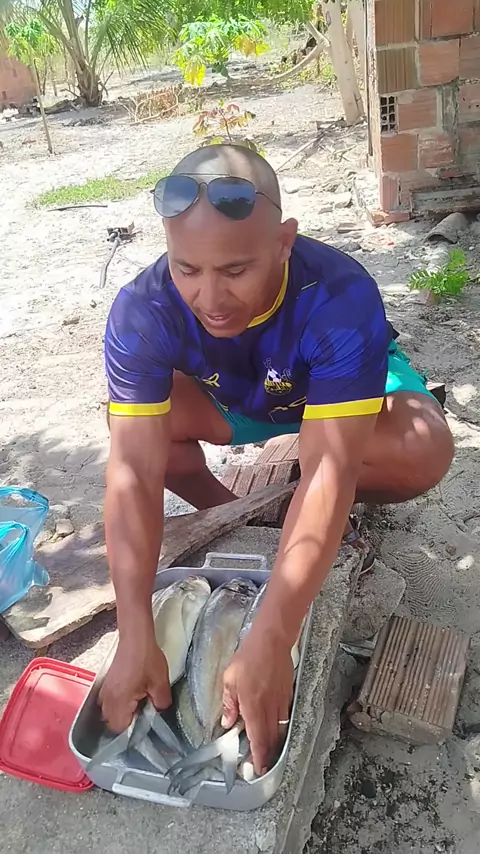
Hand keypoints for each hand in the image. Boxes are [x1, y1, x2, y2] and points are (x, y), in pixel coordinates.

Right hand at [99, 633, 171, 732]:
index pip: (120, 729)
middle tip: (142, 711)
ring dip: (122, 713)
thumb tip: (158, 713)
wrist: (135, 638)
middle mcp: (108, 699)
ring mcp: (105, 691)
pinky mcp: (106, 684)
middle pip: (112, 723)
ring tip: (137, 702)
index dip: (133, 730)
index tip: (145, 721)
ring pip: (109, 713)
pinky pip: (108, 703)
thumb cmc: (147, 659)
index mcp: (120, 701)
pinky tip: (131, 694)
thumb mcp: (160, 683)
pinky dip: (118, 704)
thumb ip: (161, 704)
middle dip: (127, 722)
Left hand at [221, 630, 293, 774]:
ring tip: (269, 754)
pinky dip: (281, 728)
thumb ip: (229, 704)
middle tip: (262, 766)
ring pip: (280, 730)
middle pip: (271, 738)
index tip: (257, 768)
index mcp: (253, 705)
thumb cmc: (249, 656)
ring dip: (275, 744)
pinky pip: (285, 718)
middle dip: (267, 755)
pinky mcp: (288, 695)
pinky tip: (276, 731)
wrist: (272, 640)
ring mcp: (281, 702)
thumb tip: (228, 723)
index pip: (257, 738)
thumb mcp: (230, 678)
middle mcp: (269, 708)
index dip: (258, 756)